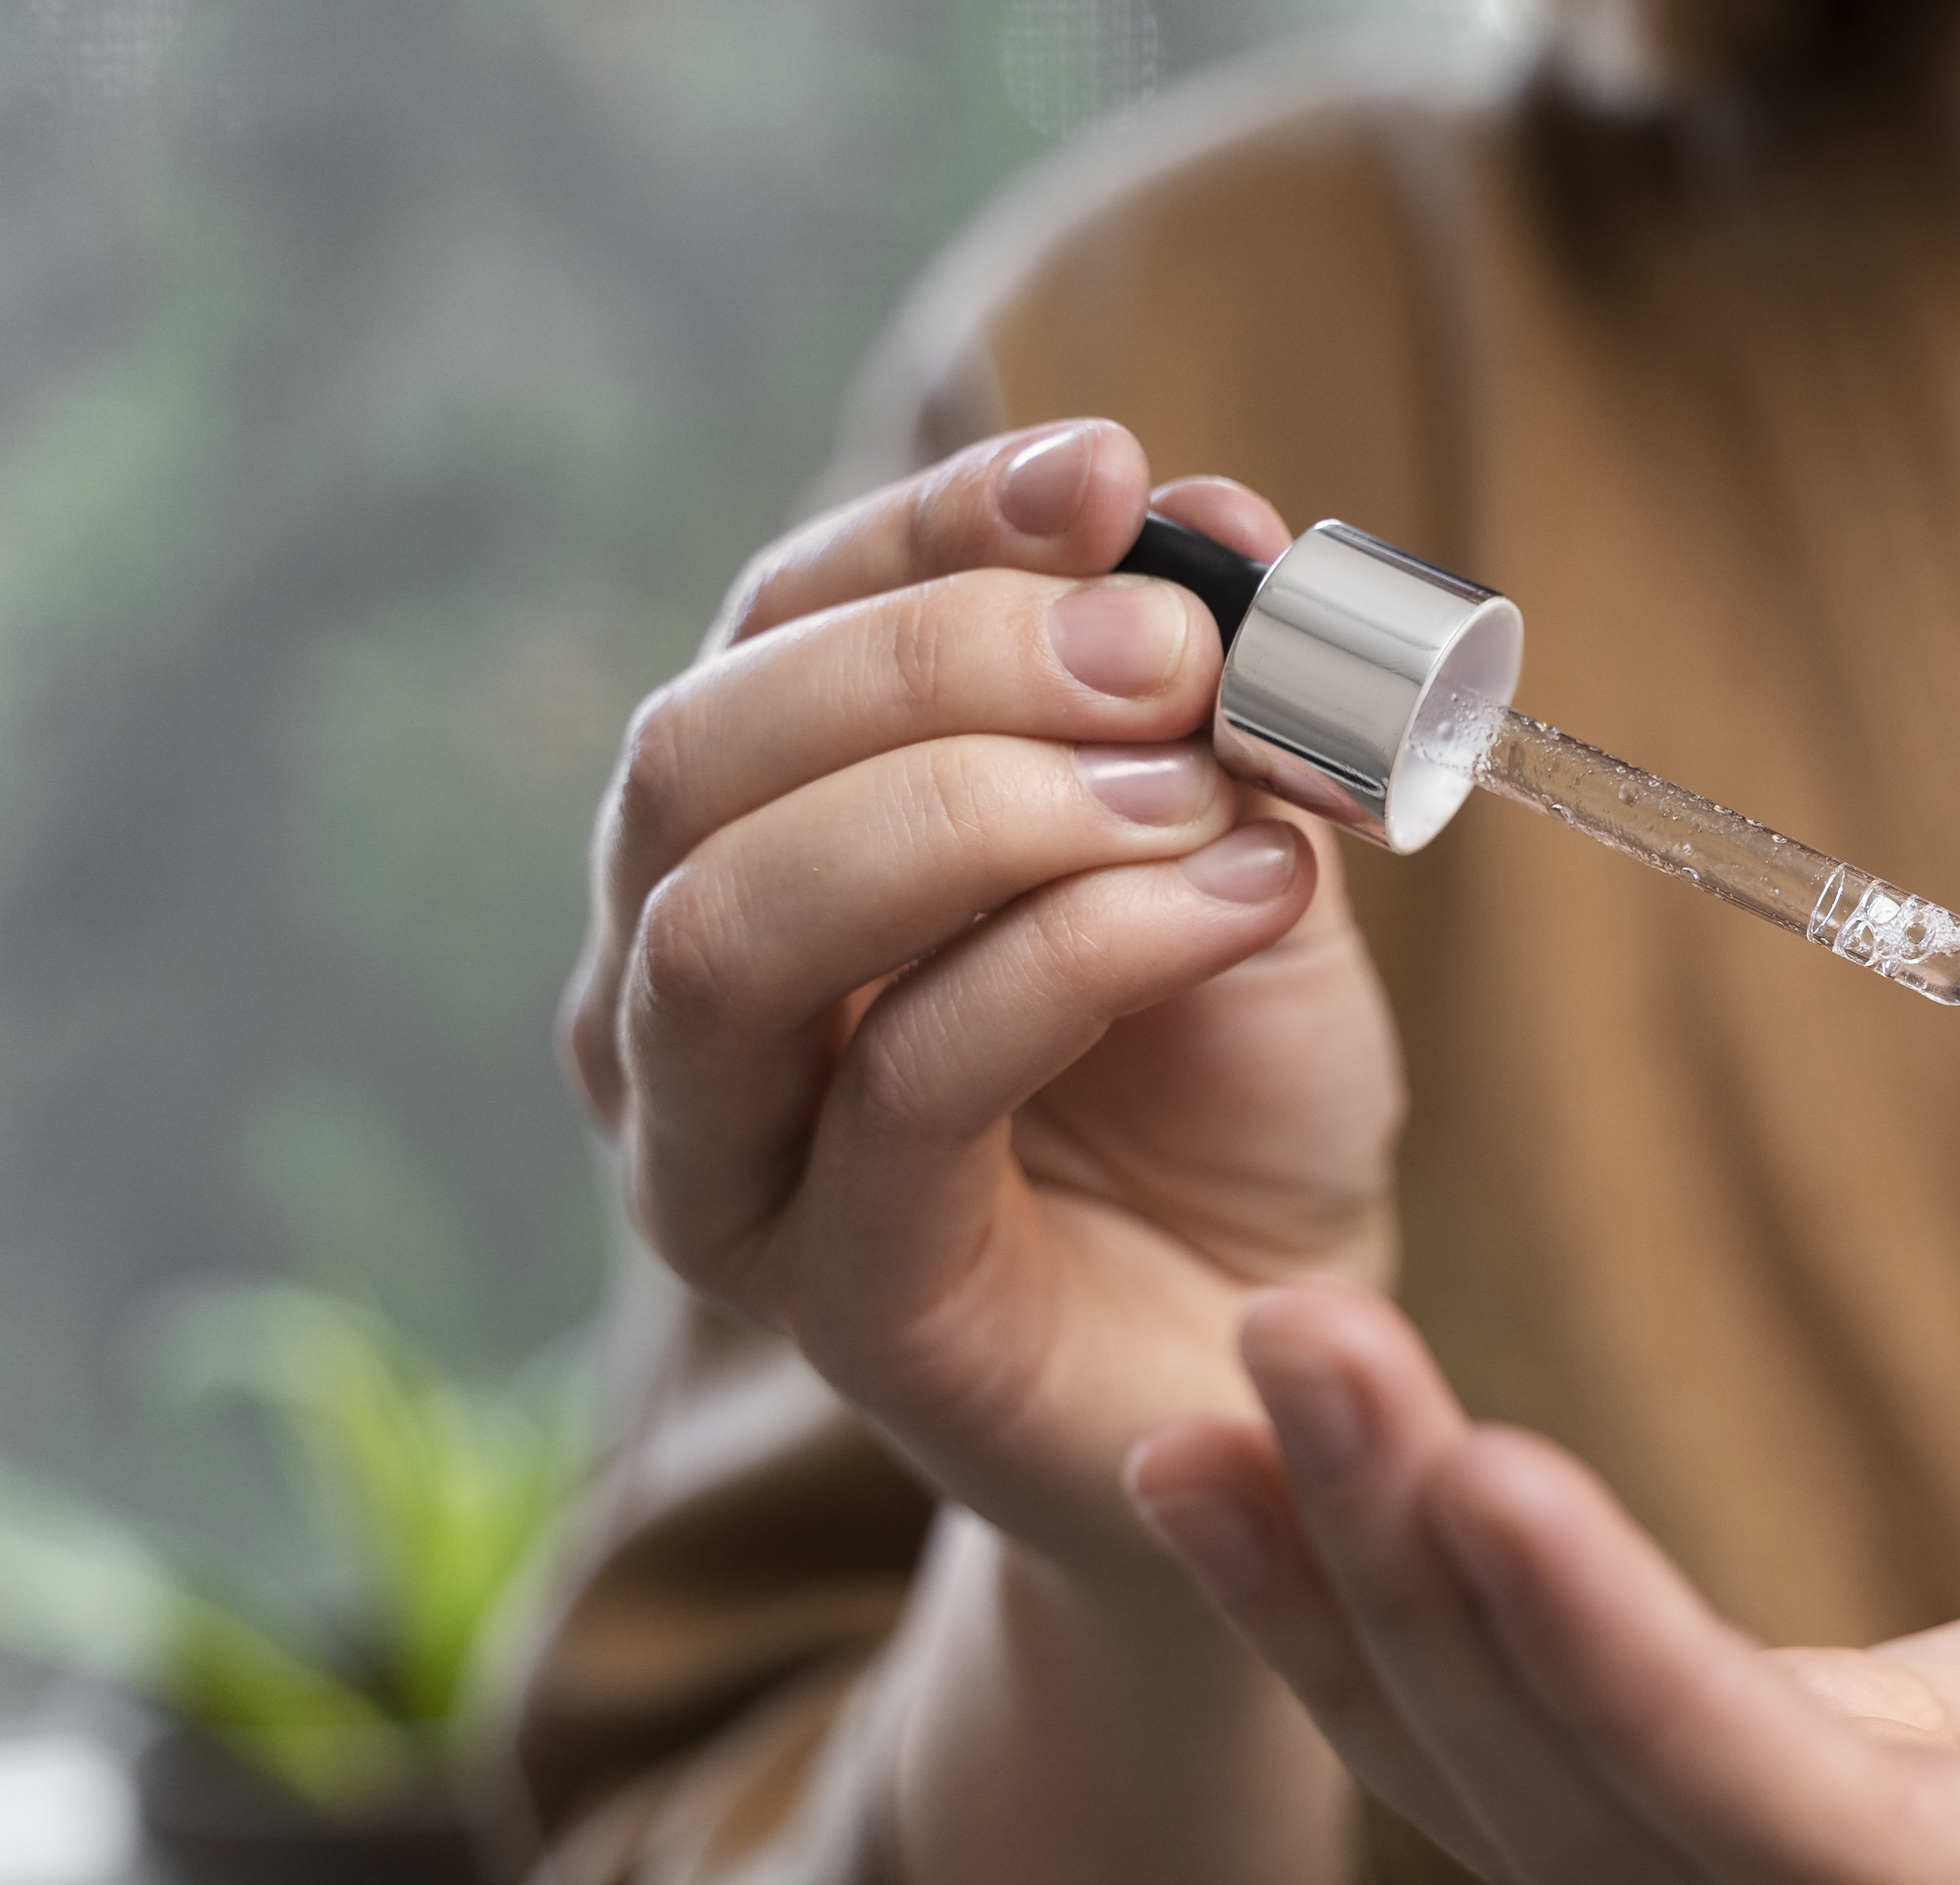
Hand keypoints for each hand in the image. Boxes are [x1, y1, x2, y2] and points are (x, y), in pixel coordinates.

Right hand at [562, 423, 1404, 1559]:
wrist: (1287, 1332)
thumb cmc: (1231, 1082)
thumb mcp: (1236, 835)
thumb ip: (1204, 691)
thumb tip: (1194, 506)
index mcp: (752, 838)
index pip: (771, 629)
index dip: (926, 531)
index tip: (1103, 477)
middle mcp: (672, 993)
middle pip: (695, 752)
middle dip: (943, 662)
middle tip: (1176, 654)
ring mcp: (723, 1159)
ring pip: (735, 923)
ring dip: (977, 809)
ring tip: (1201, 786)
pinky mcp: (839, 1296)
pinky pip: (909, 1083)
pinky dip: (1081, 954)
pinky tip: (1239, 901)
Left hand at [1131, 1286, 1959, 1884]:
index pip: (1824, 1855)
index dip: (1644, 1688)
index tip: (1485, 1478)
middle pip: (1621, 1831)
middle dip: (1445, 1601)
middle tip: (1302, 1351)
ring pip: (1539, 1800)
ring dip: (1371, 1605)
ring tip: (1227, 1400)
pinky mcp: (1813, 1803)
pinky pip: (1560, 1730)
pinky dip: (1408, 1608)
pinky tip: (1274, 1472)